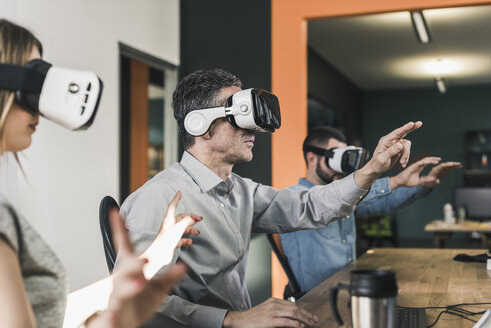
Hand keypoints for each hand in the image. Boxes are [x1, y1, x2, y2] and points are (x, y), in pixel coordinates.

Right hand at [87, 213, 187, 327]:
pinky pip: (111, 315)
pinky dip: (111, 315)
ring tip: (140, 284)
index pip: (126, 246)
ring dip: (129, 287)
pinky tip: (112, 315)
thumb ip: (171, 276)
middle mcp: (122, 281)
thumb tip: (185, 265)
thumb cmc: (139, 303)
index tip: (115, 212)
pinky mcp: (113, 315)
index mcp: (131, 270)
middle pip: (126, 269)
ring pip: (120, 291)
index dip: (120, 229)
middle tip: (146, 260)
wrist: (124, 324)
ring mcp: (116, 298)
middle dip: (134, 264)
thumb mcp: (159, 289)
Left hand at [142, 191, 201, 278]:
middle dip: (190, 217)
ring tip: (197, 232)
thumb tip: (194, 218)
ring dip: (190, 229)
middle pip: (181, 218)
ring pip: (182, 228)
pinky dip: (186, 239)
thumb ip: (187, 221)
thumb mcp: (178, 229)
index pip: (173, 206)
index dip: (176, 199)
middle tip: (200, 219)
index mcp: (169, 220)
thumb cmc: (165, 242)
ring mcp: (170, 235)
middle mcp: (169, 226)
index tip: (180, 192)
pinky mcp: (170, 243)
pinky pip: (180, 239)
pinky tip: (190, 242)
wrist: (157, 257)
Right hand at [222, 298, 317, 327]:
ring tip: (311, 323)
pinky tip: (301, 326)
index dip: (303, 310)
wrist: (239, 321)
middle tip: (315, 319)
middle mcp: (274, 304)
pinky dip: (295, 324)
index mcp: (273, 301)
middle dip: (307, 314)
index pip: (293, 304)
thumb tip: (292, 317)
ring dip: (304, 319)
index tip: (310, 315)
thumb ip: (278, 311)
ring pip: (293, 313)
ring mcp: (272, 312)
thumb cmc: (253, 318)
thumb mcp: (266, 310)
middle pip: (295, 308)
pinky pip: (286, 322)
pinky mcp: (269, 321)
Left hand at [354, 121, 422, 188]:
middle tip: (420, 123)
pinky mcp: (399, 150)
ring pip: (407, 146)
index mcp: (385, 141)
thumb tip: (400, 144)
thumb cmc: (377, 164)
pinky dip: (406, 158)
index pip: (396, 133)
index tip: (412, 123)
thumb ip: (391, 152)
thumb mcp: (382, 159)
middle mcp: (391, 141)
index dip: (405, 128)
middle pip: (404, 133)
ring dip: (406, 155)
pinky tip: (402, 164)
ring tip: (402, 163)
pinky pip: (407, 152)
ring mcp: (396, 145)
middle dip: (412, 129)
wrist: (376, 169)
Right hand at [389, 156, 440, 189]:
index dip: (432, 161)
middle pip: (426, 160)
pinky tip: (429, 162)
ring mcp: (414, 166)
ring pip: (423, 161)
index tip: (439, 161)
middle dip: (433, 159)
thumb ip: (426, 179)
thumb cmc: (407, 182)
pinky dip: (424, 162)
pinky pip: (419, 163)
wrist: (399, 183)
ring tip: (437, 160)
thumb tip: (434, 178)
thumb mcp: (419, 181)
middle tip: (439, 159)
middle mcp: (417, 166)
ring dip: (430, 160)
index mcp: (419, 168)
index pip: (427, 163)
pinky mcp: (411, 167)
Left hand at [423, 161, 461, 187]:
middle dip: (452, 164)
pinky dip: (454, 167)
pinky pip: (450, 168)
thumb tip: (437, 181)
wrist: (427, 182)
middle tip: (458, 163)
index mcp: (435, 170)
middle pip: (446, 164)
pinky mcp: (444, 171)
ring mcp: (442, 169)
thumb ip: (434, 182)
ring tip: (461, 165)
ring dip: (454, 165)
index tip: (452, 164)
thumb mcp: (430, 183)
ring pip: (449, 166)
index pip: (442, 166)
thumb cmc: (428, 183)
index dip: (447, 165)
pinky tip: (460, 167)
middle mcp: (439, 168)